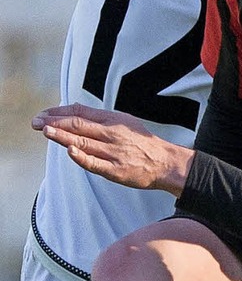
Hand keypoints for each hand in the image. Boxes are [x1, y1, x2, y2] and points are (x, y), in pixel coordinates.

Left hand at [31, 103, 193, 195]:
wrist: (164, 162)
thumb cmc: (141, 142)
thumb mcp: (123, 122)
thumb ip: (99, 118)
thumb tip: (73, 110)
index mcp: (113, 120)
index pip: (81, 113)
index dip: (60, 113)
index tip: (43, 115)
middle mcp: (112, 134)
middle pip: (79, 125)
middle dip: (56, 123)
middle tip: (37, 122)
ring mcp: (113, 152)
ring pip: (84, 142)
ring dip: (64, 136)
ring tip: (46, 131)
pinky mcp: (115, 170)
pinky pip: (95, 163)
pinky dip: (82, 157)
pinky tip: (70, 150)